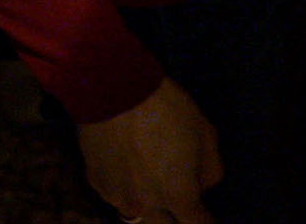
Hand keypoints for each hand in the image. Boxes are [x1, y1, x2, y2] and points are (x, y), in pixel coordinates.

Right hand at [76, 77, 221, 223]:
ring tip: (154, 175)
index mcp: (177, 194)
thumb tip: (203, 186)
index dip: (205, 222)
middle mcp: (145, 205)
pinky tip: (130, 163)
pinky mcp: (96, 184)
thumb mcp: (205, 133)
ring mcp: (116, 197)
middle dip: (175, 217)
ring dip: (150, 203)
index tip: (208, 218)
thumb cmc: (169, 110)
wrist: (115, 94)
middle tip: (181, 198)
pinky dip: (127, 188)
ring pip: (137, 213)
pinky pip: (117, 195)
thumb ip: (210, 168)